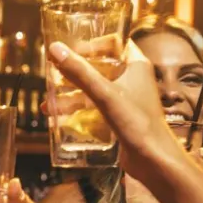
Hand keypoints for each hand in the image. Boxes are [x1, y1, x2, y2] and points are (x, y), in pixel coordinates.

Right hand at [47, 40, 187, 185]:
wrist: (154, 160)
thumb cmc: (136, 123)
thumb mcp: (104, 94)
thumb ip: (79, 72)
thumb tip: (55, 49)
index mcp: (136, 65)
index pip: (114, 42)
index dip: (92, 43)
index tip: (71, 50)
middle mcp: (133, 79)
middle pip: (100, 65)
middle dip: (76, 71)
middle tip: (54, 74)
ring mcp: (127, 99)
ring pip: (95, 89)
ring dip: (72, 94)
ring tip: (48, 105)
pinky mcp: (121, 117)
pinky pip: (96, 107)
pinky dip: (79, 110)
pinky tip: (60, 119)